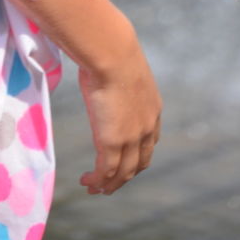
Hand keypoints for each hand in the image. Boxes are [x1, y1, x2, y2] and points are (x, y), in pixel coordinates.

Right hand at [77, 29, 161, 195]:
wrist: (112, 54)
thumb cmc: (111, 51)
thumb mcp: (121, 67)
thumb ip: (116, 74)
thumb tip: (100, 59)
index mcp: (152, 109)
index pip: (149, 143)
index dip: (136, 156)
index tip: (123, 161)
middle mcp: (147, 128)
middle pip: (138, 163)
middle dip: (124, 176)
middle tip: (109, 183)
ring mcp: (132, 138)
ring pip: (123, 173)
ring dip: (109, 184)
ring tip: (95, 188)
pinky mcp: (113, 143)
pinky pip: (106, 172)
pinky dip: (97, 181)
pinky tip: (87, 181)